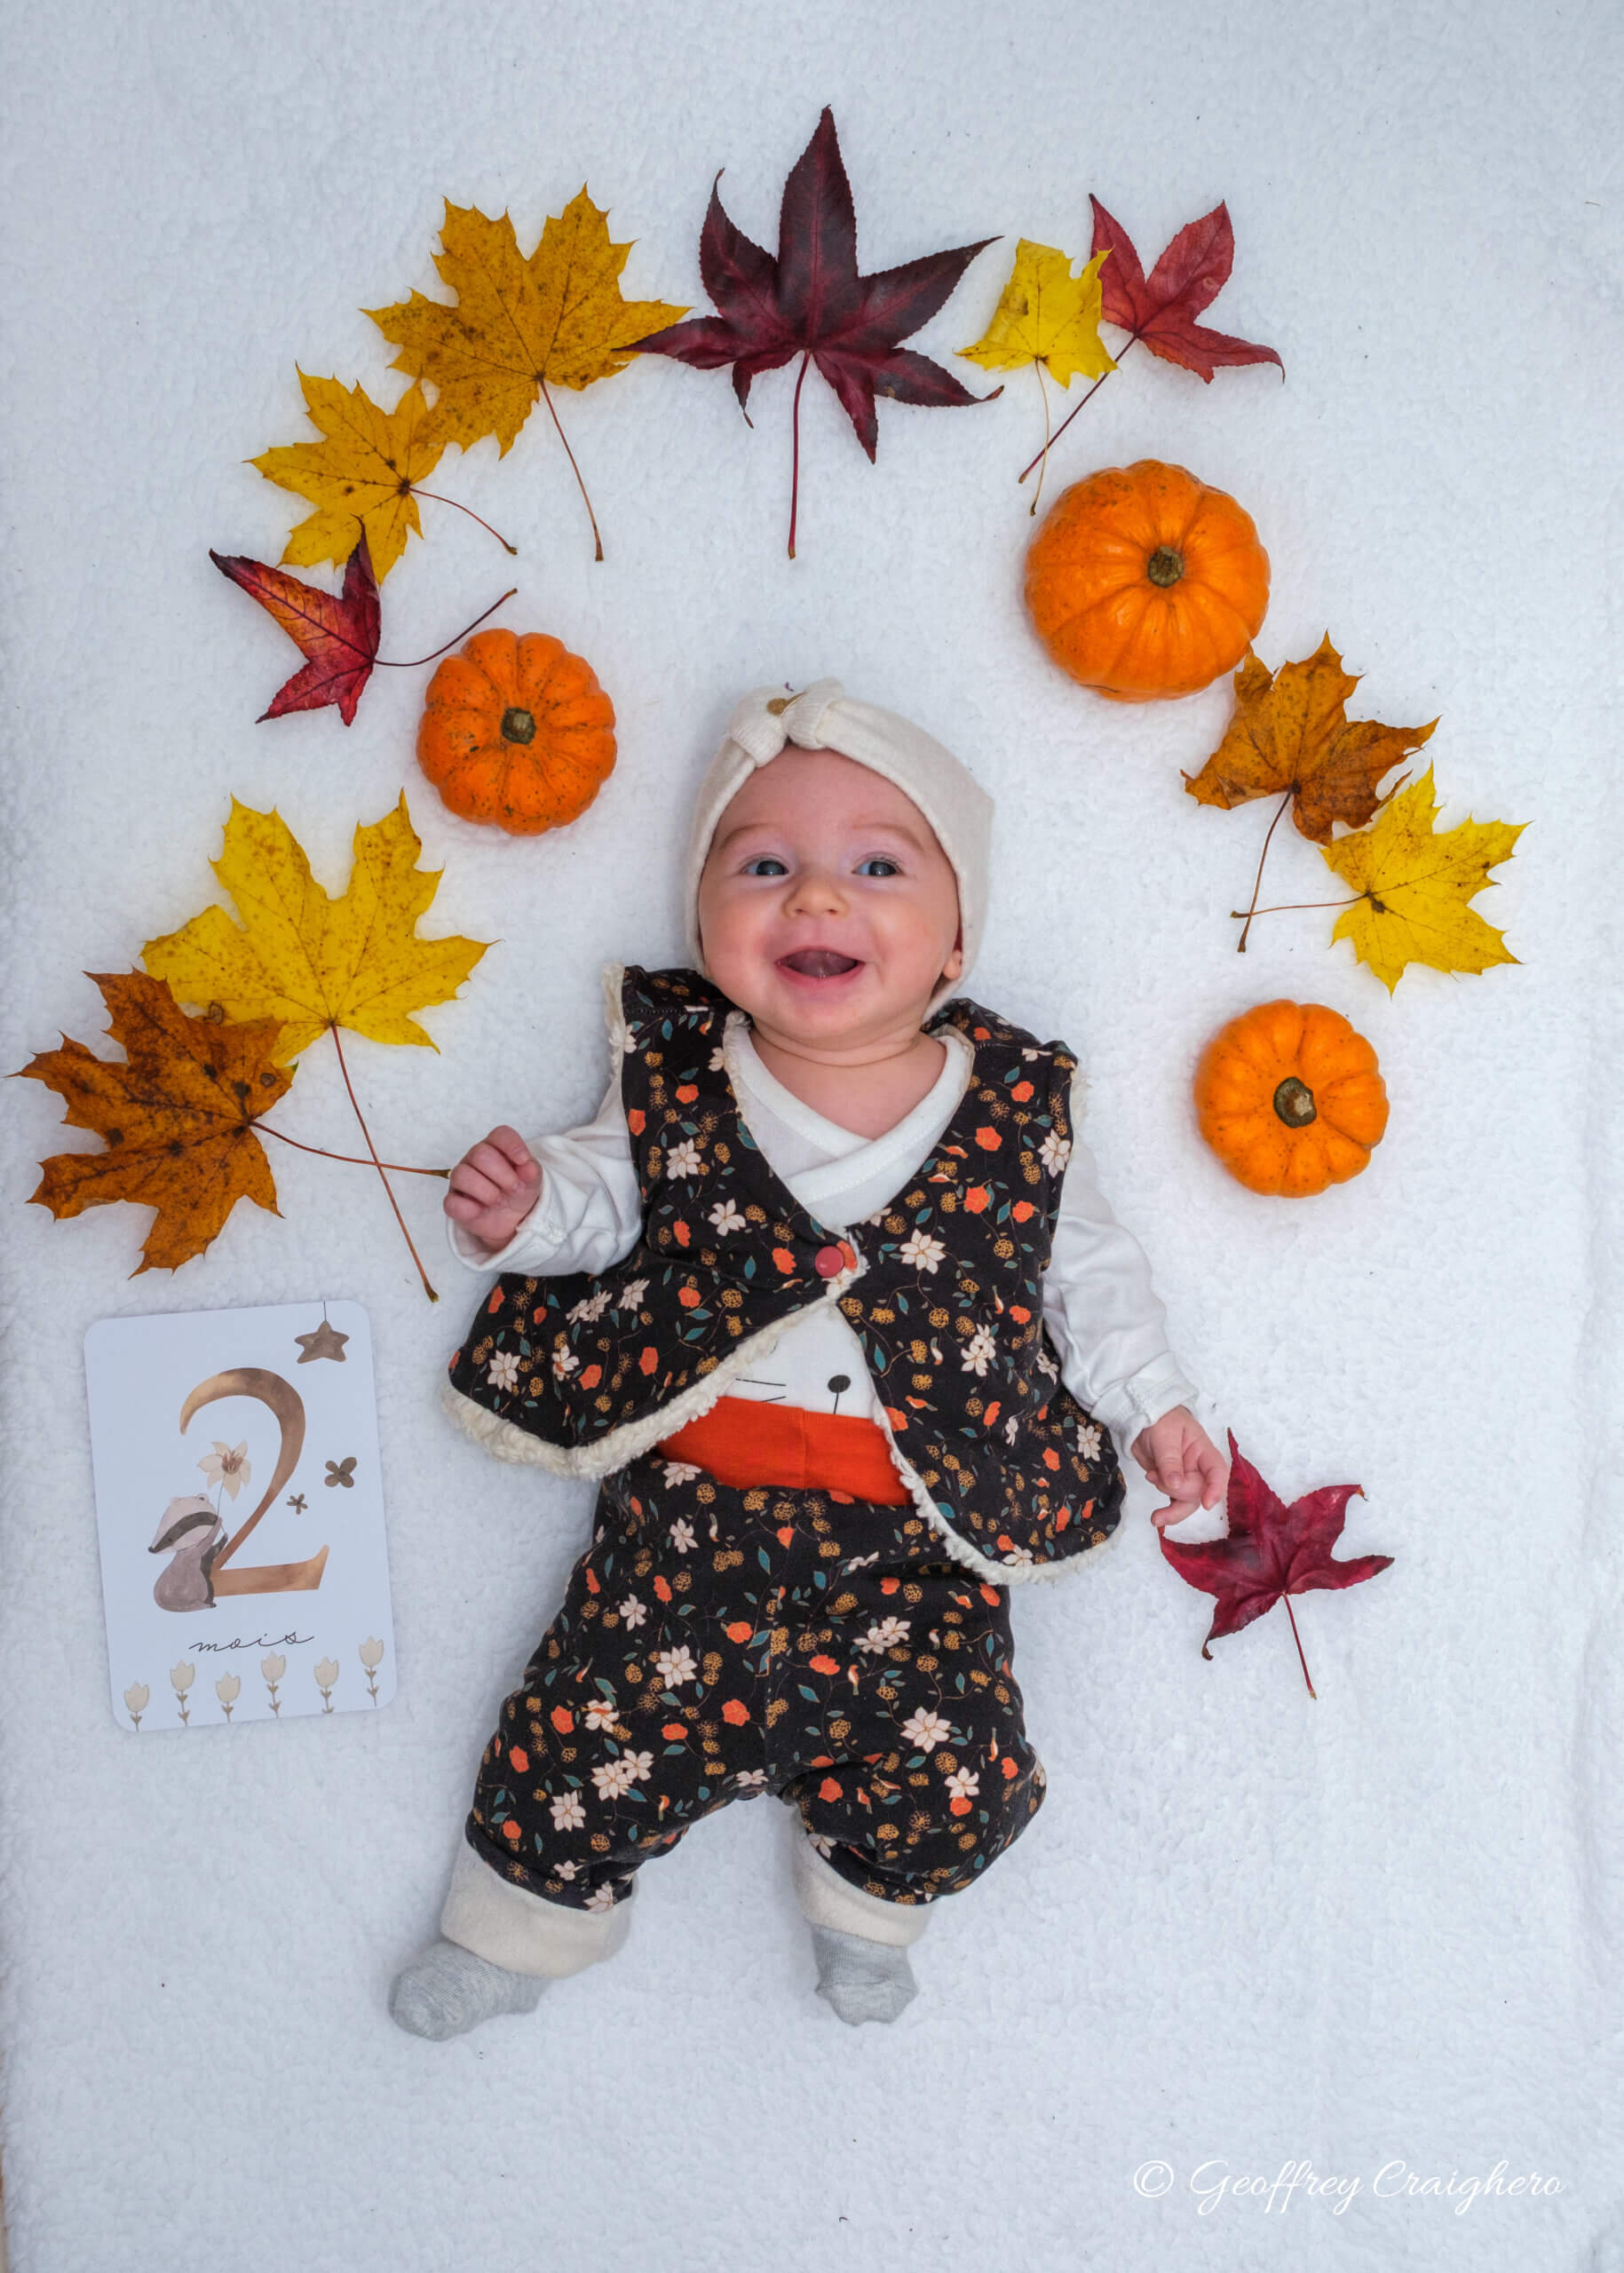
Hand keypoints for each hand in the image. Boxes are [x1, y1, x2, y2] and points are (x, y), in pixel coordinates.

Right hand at [443, 1125, 542, 1252]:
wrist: (510, 1219)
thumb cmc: (517, 1191)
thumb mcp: (531, 1181)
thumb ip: (531, 1172)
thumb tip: (529, 1167)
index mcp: (495, 1147)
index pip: (499, 1134)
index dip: (512, 1146)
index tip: (524, 1161)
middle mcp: (474, 1159)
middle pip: (480, 1154)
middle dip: (503, 1175)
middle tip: (516, 1190)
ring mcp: (461, 1179)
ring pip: (461, 1175)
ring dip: (487, 1192)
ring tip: (500, 1202)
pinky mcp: (453, 1202)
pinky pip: (452, 1202)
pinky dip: (470, 1209)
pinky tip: (482, 1210)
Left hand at [1130, 1407, 1229, 1530]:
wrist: (1141, 1419)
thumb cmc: (1160, 1419)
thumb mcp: (1164, 1435)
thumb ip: (1170, 1459)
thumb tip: (1176, 1484)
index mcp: (1203, 1451)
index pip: (1217, 1471)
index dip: (1216, 1488)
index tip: (1206, 1503)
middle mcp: (1198, 1468)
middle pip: (1199, 1491)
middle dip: (1178, 1492)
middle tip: (1154, 1476)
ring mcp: (1186, 1478)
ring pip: (1188, 1503)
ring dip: (1172, 1510)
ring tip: (1154, 1509)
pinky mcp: (1172, 1485)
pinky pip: (1175, 1504)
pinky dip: (1167, 1513)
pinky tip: (1157, 1517)